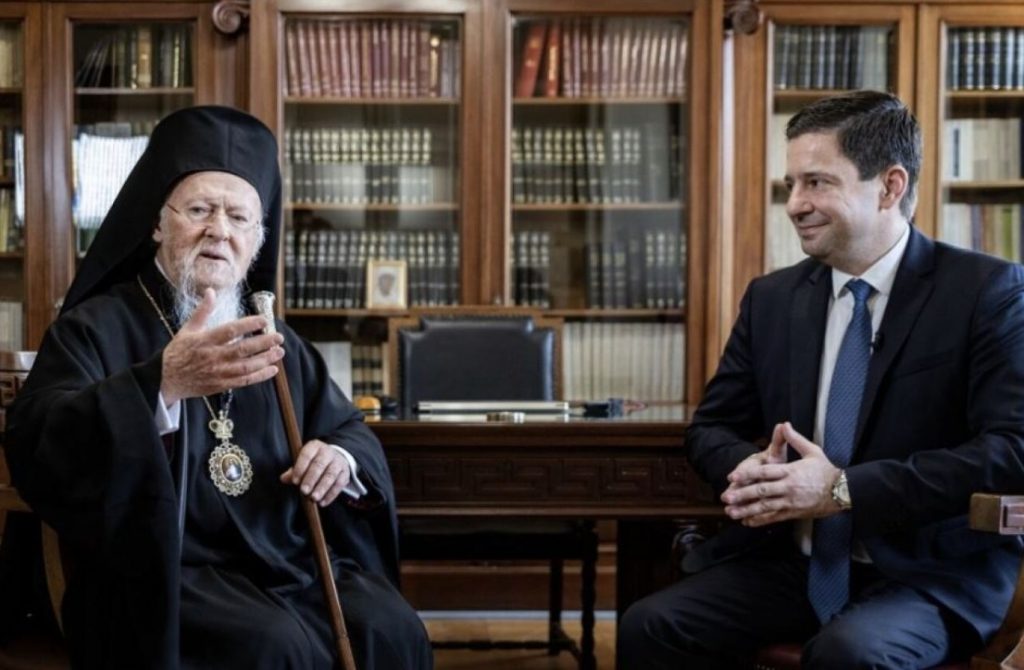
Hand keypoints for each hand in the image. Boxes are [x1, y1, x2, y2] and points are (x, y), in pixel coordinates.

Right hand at [160, 288, 284, 405]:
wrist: (167, 379)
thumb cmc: (179, 351)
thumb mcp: (188, 329)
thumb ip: (202, 311)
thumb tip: (211, 291)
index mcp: (205, 340)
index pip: (230, 330)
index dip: (248, 325)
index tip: (263, 320)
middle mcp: (213, 356)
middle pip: (242, 349)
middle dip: (263, 343)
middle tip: (278, 337)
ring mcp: (218, 372)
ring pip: (246, 367)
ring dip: (265, 359)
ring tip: (279, 351)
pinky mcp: (221, 385)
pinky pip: (244, 381)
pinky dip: (260, 376)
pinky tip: (273, 369)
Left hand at [280, 439, 351, 506]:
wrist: (334, 458)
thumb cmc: (313, 461)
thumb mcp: (303, 462)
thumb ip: (293, 471)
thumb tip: (284, 478)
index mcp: (314, 446)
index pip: (306, 455)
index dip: (300, 468)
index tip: (295, 481)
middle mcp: (327, 452)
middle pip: (319, 465)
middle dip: (311, 479)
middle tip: (304, 491)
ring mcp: (338, 462)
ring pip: (330, 475)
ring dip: (322, 488)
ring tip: (314, 498)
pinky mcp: (345, 473)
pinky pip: (339, 484)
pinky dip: (331, 495)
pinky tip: (322, 502)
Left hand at [720, 422, 841, 526]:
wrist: (843, 491)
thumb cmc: (826, 471)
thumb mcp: (813, 451)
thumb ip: (796, 439)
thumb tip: (784, 424)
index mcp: (791, 472)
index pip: (765, 472)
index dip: (747, 474)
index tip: (732, 476)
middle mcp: (789, 488)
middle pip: (762, 491)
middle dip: (742, 494)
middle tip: (726, 496)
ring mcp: (791, 502)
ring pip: (766, 507)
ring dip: (747, 510)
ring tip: (731, 512)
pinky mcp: (794, 513)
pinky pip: (774, 518)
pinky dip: (760, 520)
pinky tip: (747, 522)